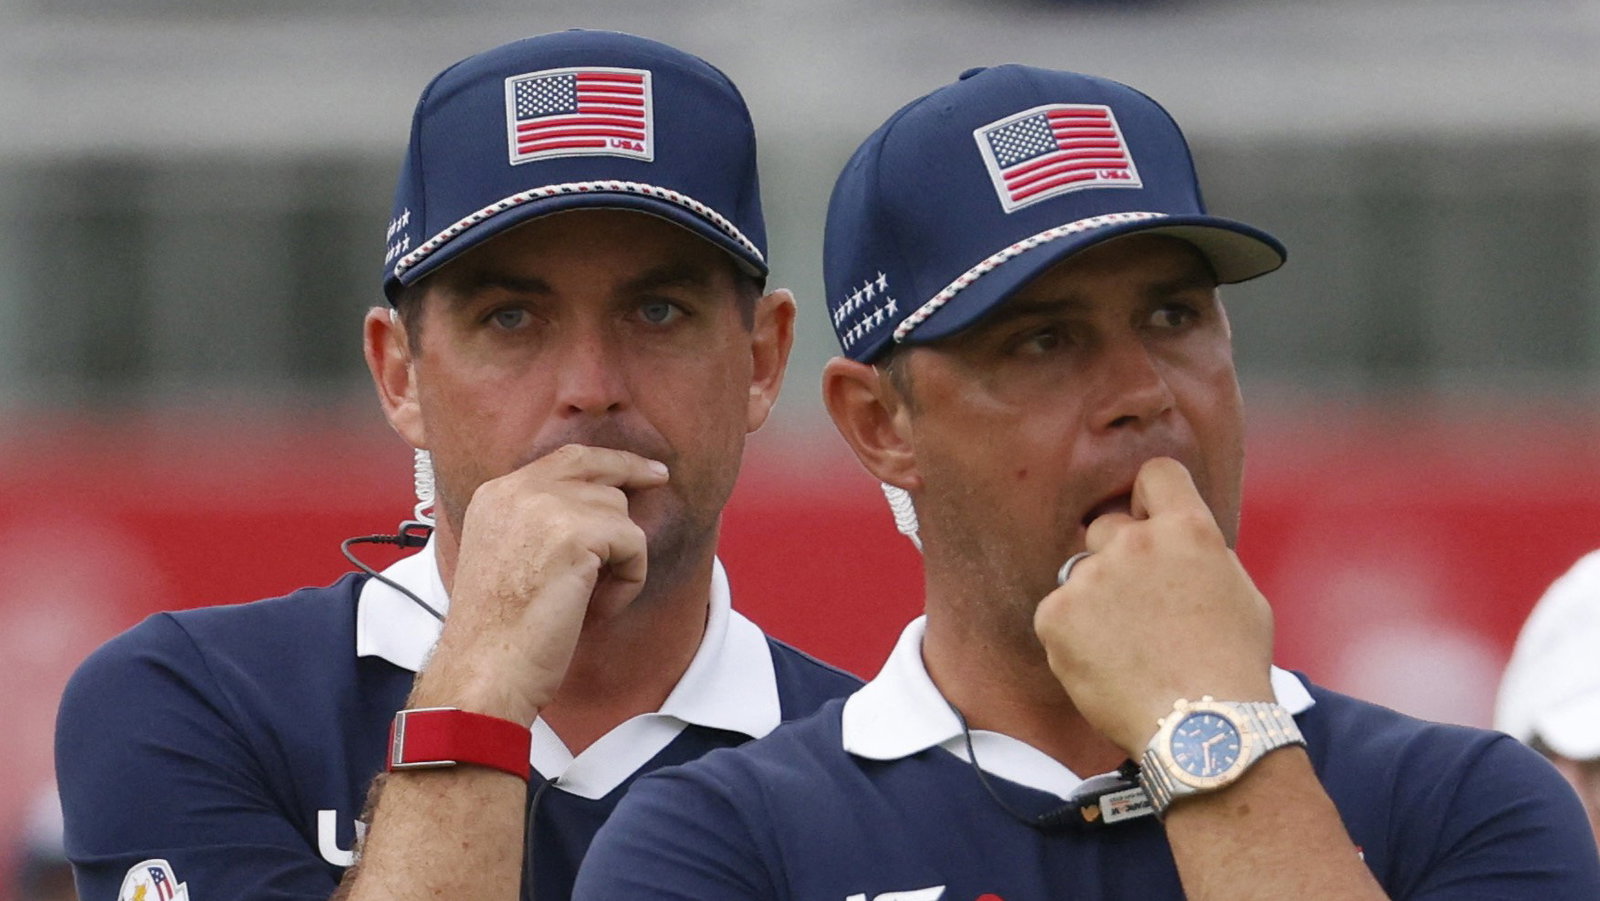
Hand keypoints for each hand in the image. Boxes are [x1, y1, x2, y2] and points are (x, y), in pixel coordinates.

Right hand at [415, 444, 669, 722]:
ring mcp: (544, 507)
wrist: (486, 669)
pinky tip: (598, 609)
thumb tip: (603, 503)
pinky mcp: (576, 533)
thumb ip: (540, 522)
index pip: (564, 459)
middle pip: (595, 468)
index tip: (639, 469)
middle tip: (661, 479)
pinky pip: (634, 543)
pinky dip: (629, 580)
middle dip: (633, 472)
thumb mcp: (509, 557)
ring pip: (619, 511)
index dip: (606, 461)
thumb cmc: (500, 633)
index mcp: (496, 495)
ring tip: (589, 600)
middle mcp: (516, 490)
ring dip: (618, 558)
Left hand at [1033, 457, 1273, 754]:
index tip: (1151, 522)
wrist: (1203, 732)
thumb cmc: (1232, 668)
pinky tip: (1104, 665)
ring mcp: (1091, 577)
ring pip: (1081, 574)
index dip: (1152, 497)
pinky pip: (1057, 612)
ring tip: (1127, 649)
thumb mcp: (1239, 592)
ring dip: (1095, 600)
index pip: (1155, 474)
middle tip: (1142, 611)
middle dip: (1119, 559)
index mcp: (1187, 530)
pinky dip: (1072, 636)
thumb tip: (1177, 534)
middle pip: (1108, 528)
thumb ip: (1199, 552)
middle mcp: (1135, 542)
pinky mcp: (1056, 614)